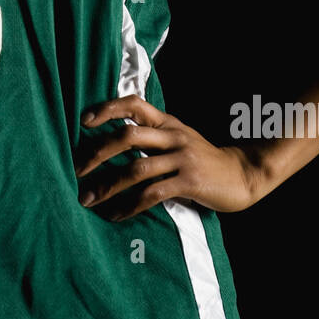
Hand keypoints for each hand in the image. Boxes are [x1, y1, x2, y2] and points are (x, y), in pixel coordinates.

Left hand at [75, 94, 257, 218]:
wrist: (242, 174)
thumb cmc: (202, 158)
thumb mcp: (178, 138)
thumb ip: (152, 136)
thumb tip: (110, 142)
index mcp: (167, 122)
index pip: (134, 104)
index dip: (108, 109)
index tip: (83, 121)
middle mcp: (173, 135)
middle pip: (128, 136)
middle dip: (97, 153)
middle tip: (76, 170)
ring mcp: (183, 158)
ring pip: (137, 169)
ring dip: (107, 185)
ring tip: (87, 199)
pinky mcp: (190, 182)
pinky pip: (152, 194)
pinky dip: (129, 206)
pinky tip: (115, 215)